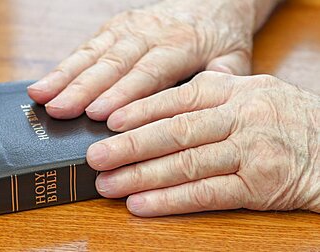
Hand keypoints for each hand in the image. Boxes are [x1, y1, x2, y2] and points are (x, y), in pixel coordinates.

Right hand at [28, 0, 256, 119]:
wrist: (212, 4)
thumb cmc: (221, 38)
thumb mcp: (234, 59)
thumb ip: (221, 81)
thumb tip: (201, 109)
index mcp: (181, 44)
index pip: (148, 72)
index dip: (123, 93)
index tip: (98, 115)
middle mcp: (150, 33)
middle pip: (113, 63)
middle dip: (83, 88)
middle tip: (59, 110)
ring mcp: (129, 27)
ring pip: (94, 53)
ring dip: (65, 76)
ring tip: (41, 96)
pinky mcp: (116, 26)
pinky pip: (88, 46)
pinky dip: (65, 65)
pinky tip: (46, 82)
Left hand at [87, 72, 319, 216]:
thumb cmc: (284, 119)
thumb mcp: (250, 93)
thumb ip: (209, 96)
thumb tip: (156, 107)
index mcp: (234, 91)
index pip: (178, 98)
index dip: (140, 110)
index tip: (109, 122)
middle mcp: (241, 117)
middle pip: (175, 132)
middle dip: (130, 146)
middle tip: (96, 157)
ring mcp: (250, 151)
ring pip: (185, 164)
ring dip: (142, 177)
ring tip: (109, 185)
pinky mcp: (258, 186)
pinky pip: (206, 194)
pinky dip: (169, 200)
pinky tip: (141, 205)